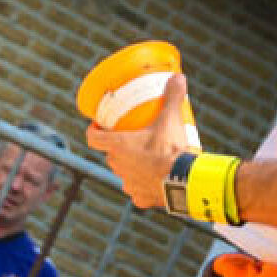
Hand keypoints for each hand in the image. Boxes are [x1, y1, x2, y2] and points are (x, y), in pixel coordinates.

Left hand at [86, 74, 193, 209]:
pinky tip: (154, 180)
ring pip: (124, 173)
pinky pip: (137, 191)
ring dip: (131, 166)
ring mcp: (128, 184)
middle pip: (110, 154)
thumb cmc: (170, 149)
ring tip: (146, 158)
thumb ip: (172, 97)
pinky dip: (143, 185)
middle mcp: (118, 166)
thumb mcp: (171, 119)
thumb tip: (178, 77)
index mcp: (118, 146)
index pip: (93, 139)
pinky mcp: (140, 199)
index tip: (98, 126)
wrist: (183, 182)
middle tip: (132, 137)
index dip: (93, 131)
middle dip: (118, 147)